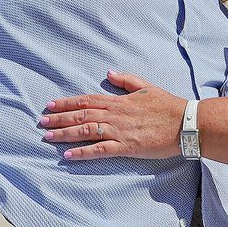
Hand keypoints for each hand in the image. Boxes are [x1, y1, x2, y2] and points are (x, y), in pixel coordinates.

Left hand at [41, 71, 185, 160]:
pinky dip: (82, 152)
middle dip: (59, 118)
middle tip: (41, 121)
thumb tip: (108, 72)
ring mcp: (119, 131)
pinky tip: (68, 155)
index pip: (86, 100)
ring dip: (64, 133)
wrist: (186, 123)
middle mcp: (114, 115)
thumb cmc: (168, 106)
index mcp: (118, 101)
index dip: (67, 103)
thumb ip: (126, 80)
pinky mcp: (126, 147)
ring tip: (47, 136)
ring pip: (85, 131)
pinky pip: (99, 150)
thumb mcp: (146, 87)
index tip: (50, 105)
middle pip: (80, 115)